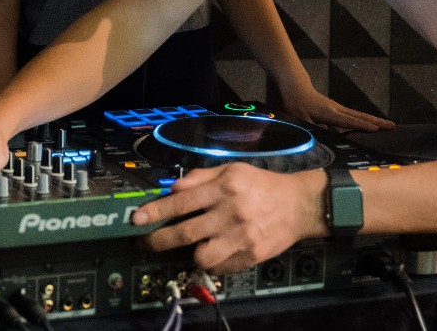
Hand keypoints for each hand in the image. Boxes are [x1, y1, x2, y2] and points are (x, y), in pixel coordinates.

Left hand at [131, 164, 325, 273]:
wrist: (300, 205)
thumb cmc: (261, 185)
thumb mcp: (232, 170)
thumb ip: (200, 177)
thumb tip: (172, 189)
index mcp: (223, 188)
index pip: (180, 202)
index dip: (155, 212)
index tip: (136, 220)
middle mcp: (230, 212)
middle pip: (185, 233)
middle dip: (158, 241)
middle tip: (144, 243)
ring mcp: (241, 237)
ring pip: (201, 256)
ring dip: (190, 253)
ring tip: (192, 246)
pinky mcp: (250, 256)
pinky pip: (221, 266)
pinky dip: (213, 261)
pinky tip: (215, 251)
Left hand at [280, 85, 393, 130]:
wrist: (293, 84)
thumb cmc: (294, 102)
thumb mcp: (298, 118)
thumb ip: (310, 128)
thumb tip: (323, 138)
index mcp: (328, 112)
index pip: (348, 120)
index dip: (362, 126)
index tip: (376, 130)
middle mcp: (336, 109)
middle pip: (359, 116)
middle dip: (376, 122)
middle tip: (393, 126)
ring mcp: (336, 108)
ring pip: (358, 115)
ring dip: (373, 120)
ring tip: (388, 125)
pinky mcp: (334, 109)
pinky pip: (351, 116)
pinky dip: (363, 120)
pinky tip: (370, 126)